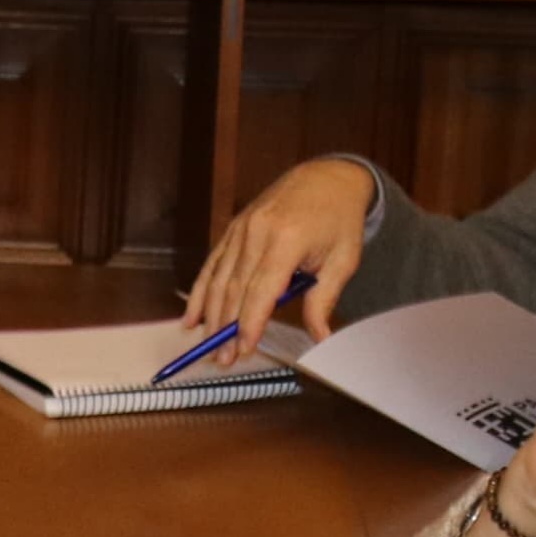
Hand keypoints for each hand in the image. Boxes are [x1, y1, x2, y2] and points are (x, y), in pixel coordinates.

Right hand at [182, 156, 373, 356]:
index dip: (250, 322)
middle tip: (223, 359)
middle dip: (227, 327)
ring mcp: (242, 229)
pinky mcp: (234, 229)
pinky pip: (213, 264)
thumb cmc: (340, 220)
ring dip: (211, 315)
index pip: (261, 290)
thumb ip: (324, 299)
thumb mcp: (343, 260)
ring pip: (219, 279)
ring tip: (208, 345)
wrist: (328, 177)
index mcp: (287, 240)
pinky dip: (201, 292)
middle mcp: (258, 233)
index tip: (244, 349)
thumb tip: (319, 336)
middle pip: (235, 288)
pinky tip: (192, 316)